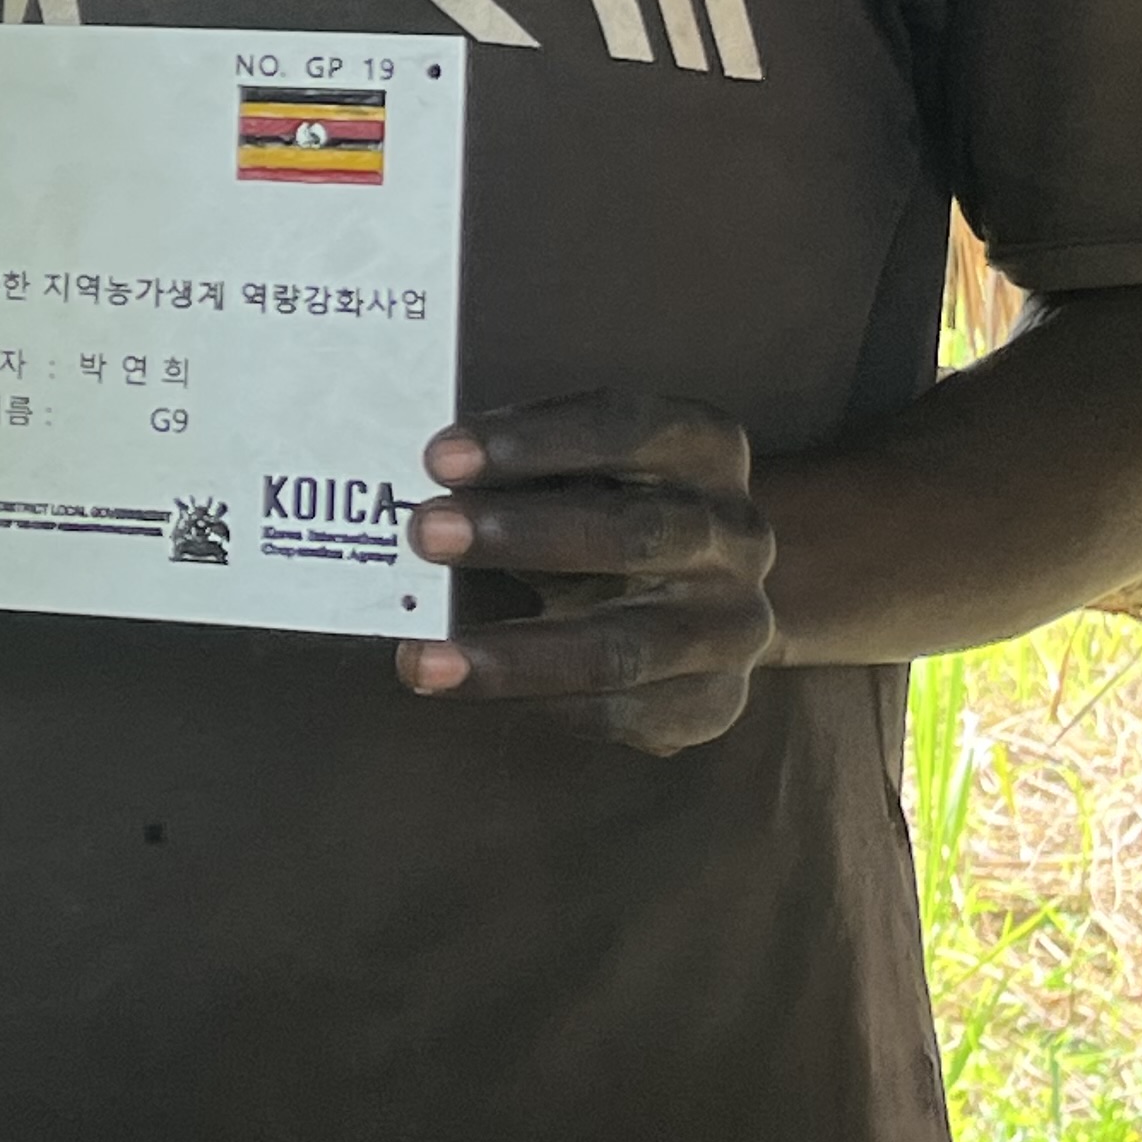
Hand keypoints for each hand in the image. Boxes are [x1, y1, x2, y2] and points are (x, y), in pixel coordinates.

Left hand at [396, 390, 776, 754]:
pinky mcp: (712, 700)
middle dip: (520, 535)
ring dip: (513, 655)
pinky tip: (464, 688)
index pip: (625, 429)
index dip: (533, 440)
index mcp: (705, 449)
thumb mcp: (583, 467)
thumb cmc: (609, 506)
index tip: (441, 457)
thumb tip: (408, 483)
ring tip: (422, 659)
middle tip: (424, 533)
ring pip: (623, 648)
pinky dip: (534, 703)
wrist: (711, 593)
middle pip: (633, 533)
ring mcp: (730, 625)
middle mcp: (734, 535)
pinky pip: (620, 713)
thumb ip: (520, 468)